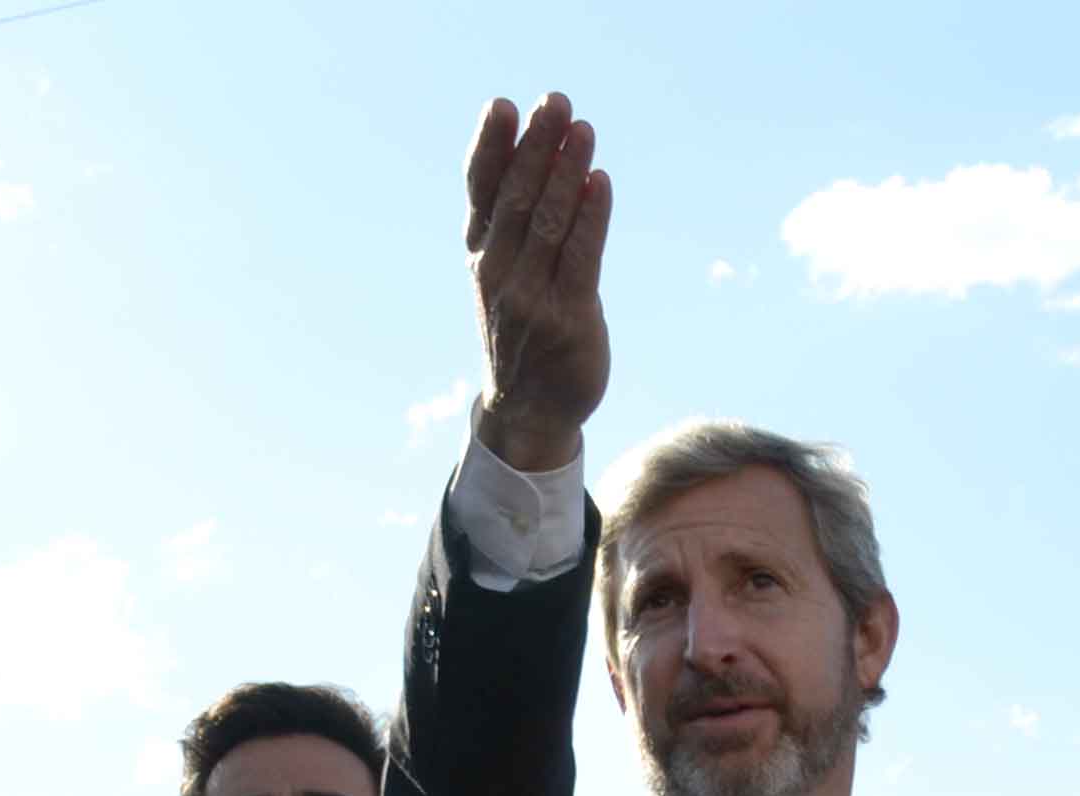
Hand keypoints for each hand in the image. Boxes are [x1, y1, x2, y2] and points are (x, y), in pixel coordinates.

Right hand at [463, 92, 612, 470]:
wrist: (531, 409)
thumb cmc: (525, 331)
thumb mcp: (507, 276)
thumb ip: (518, 228)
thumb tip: (552, 165)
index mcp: (479, 256)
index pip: (481, 190)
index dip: (491, 146)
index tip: (503, 105)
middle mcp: (498, 272)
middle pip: (517, 196)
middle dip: (537, 146)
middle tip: (555, 102)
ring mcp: (530, 296)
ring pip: (548, 221)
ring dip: (566, 171)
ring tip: (583, 129)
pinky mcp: (568, 318)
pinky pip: (580, 257)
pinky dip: (591, 217)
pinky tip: (600, 182)